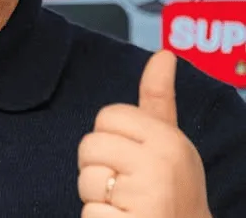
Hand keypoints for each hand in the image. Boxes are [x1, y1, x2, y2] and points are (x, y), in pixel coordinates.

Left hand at [77, 50, 211, 217]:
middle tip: (127, 183)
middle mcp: (160, 163)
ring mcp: (146, 196)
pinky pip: (89, 211)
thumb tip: (164, 54)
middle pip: (89, 144)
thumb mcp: (170, 141)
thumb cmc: (172, 187)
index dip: (111, 137)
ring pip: (85, 179)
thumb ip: (158, 98)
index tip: (132, 155)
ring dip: (98, 196)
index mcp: (168, 139)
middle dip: (99, 166)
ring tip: (127, 204)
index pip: (107, 115)